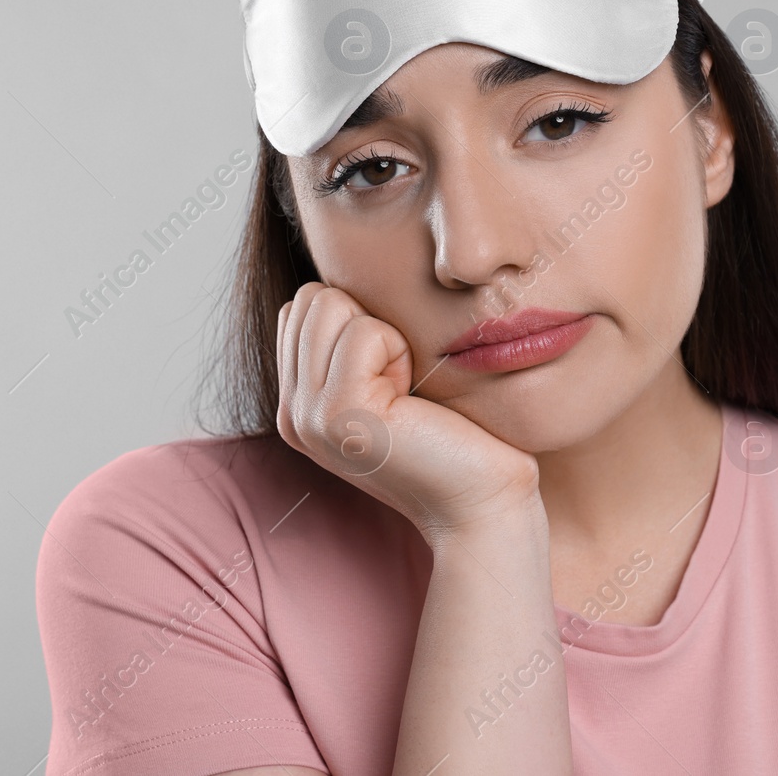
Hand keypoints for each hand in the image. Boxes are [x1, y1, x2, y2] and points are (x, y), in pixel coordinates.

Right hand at [275, 281, 541, 539]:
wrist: (485, 500)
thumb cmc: (457, 436)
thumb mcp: (391, 384)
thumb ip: (352, 346)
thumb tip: (344, 276)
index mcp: (298, 405)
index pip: (302, 306)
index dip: (359, 320)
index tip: (395, 375)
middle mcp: (291, 414)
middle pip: (310, 298)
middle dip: (368, 321)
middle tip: (404, 383)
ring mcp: (307, 417)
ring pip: (331, 304)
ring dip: (385, 335)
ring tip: (407, 391)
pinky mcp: (338, 414)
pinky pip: (363, 331)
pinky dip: (399, 350)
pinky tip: (413, 398)